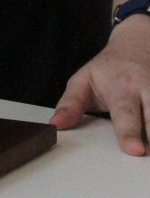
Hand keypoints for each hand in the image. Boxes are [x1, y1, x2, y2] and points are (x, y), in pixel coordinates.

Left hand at [49, 16, 149, 154]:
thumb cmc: (108, 68)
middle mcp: (146, 90)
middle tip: (149, 154)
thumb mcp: (84, 79)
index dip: (129, 132)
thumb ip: (71, 104)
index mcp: (121, 87)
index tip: (134, 149)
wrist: (137, 43)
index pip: (125, 113)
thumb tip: (56, 125)